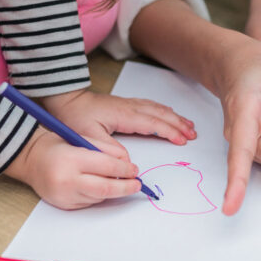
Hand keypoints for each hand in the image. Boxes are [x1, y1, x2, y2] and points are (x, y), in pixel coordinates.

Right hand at [5, 128, 141, 209]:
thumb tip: (128, 164)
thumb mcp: (83, 138)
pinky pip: (89, 202)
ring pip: (99, 197)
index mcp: (72, 159)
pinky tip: (100, 186)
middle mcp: (67, 180)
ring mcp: (64, 195)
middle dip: (126, 187)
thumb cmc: (58, 145)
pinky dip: (99, 195)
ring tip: (120, 182)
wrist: (31, 159)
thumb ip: (106, 150)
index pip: (107, 167)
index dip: (125, 170)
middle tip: (137, 185)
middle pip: (105, 188)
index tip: (135, 170)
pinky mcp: (64, 205)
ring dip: (113, 191)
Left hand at [40, 89, 196, 154]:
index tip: (182, 140)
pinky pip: (151, 106)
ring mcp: (129, 103)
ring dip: (174, 117)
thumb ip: (108, 150)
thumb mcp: (88, 137)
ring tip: (188, 124)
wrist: (67, 98)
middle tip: (193, 134)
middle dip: (179, 124)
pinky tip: (168, 114)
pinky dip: (164, 111)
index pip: (153, 124)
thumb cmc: (75, 116)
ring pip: (158, 109)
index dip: (170, 132)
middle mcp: (130, 107)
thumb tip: (127, 161)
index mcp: (124, 115)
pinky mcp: (125, 104)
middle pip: (161, 115)